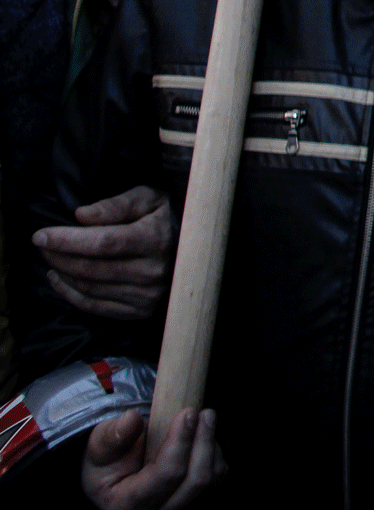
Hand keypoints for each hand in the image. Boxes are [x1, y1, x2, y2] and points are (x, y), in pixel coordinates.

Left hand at [33, 186, 177, 319]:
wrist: (196, 246)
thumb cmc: (166, 216)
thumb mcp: (147, 199)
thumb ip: (115, 205)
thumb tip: (80, 215)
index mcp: (156, 239)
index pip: (103, 242)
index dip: (67, 240)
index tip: (40, 235)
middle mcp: (154, 271)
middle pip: (91, 267)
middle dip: (58, 255)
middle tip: (42, 244)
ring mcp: (148, 294)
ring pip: (89, 288)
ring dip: (62, 273)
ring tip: (50, 258)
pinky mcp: (141, 310)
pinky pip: (95, 306)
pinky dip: (70, 294)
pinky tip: (59, 279)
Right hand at [82, 408, 225, 509]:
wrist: (116, 476)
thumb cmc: (108, 461)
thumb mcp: (100, 445)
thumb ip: (113, 434)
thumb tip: (131, 420)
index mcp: (124, 507)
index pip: (165, 475)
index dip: (180, 442)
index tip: (187, 413)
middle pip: (195, 481)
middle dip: (203, 441)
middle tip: (204, 412)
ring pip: (212, 479)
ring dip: (210, 445)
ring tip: (203, 420)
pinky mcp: (197, 505)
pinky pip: (218, 478)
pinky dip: (214, 454)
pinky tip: (202, 439)